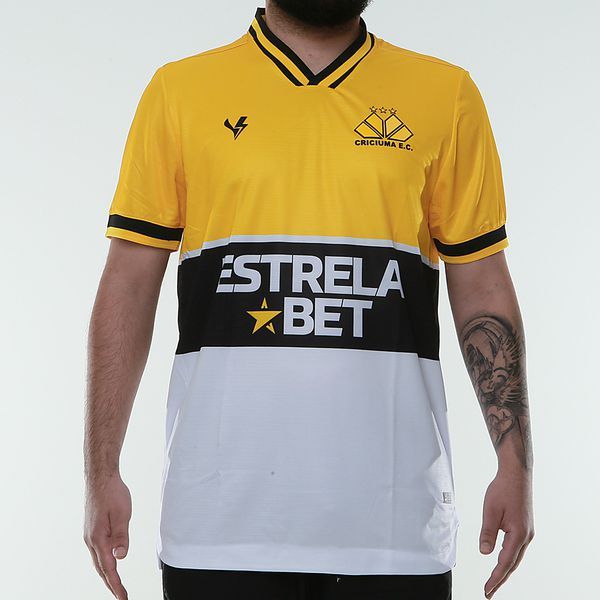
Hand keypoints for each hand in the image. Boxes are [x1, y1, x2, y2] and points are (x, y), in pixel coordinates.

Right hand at [84, 473, 131, 598]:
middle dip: (111, 583)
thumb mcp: (123, 514)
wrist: (100, 477)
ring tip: (116, 584)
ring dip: (106, 573)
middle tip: (120, 595)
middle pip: (100, 568)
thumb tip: (120, 558)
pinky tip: (108, 562)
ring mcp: (89, 534)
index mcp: (98, 538)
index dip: (116, 584)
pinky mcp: (91, 529)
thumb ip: (121, 537)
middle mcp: (90, 539)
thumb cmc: (112, 493)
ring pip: (97, 560)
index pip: (108, 568)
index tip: (122, 597)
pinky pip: (97, 551)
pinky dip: (103, 561)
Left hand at [479, 468, 533, 597]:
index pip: (505, 563)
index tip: (487, 590)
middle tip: (489, 592)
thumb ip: (488, 533)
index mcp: (518, 534)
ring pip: (515, 557)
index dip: (496, 578)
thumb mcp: (490, 510)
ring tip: (493, 581)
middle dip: (500, 579)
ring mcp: (527, 532)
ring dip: (505, 569)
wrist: (516, 475)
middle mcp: (526, 536)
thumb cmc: (503, 489)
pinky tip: (502, 561)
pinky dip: (509, 558)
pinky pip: (516, 548)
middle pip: (512, 564)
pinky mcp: (525, 527)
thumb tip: (485, 553)